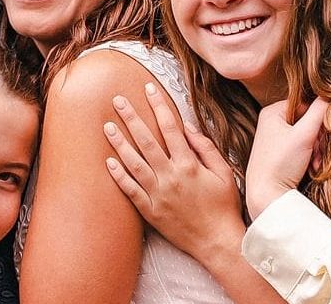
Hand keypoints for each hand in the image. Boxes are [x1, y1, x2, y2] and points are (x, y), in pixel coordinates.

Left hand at [103, 82, 245, 258]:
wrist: (217, 241)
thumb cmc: (223, 205)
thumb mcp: (223, 172)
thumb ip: (205, 147)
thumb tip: (187, 126)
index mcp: (189, 164)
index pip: (170, 127)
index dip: (158, 106)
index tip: (148, 89)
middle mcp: (171, 177)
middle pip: (146, 141)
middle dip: (131, 117)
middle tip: (117, 100)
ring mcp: (158, 195)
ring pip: (134, 163)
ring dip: (119, 143)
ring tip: (107, 126)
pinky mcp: (150, 211)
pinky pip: (130, 191)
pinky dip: (119, 176)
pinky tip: (108, 162)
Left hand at [245, 97, 328, 219]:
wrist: (266, 195)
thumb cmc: (280, 164)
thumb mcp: (304, 135)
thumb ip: (320, 112)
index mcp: (272, 112)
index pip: (305, 104)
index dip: (318, 118)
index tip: (321, 134)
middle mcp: (271, 123)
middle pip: (306, 122)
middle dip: (318, 138)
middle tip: (318, 152)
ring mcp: (274, 139)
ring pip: (305, 137)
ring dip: (316, 150)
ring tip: (315, 162)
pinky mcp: (278, 155)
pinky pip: (300, 149)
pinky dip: (309, 157)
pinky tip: (311, 168)